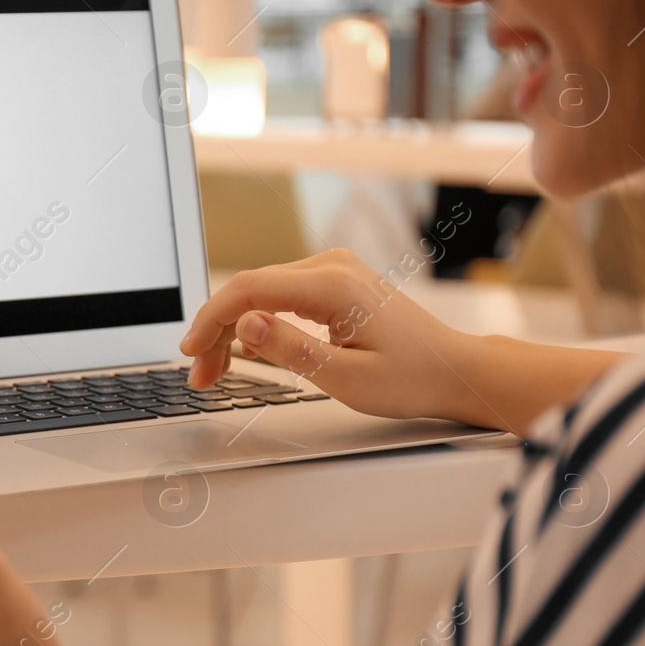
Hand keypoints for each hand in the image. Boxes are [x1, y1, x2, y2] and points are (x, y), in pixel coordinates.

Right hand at [179, 248, 475, 423]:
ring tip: (218, 370)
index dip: (210, 320)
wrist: (453, 370)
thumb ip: (291, 350)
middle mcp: (330, 267)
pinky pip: (278, 294)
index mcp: (332, 285)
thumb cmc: (412, 378)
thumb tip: (246, 325)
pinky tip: (245, 350)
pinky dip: (256, 321)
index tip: (191, 351)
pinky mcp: (333, 281)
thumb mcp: (347, 378)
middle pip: (248, 289)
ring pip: (259, 292)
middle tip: (202, 376)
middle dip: (217, 332)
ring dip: (233, 328)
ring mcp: (332, 270)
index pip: (248, 290)